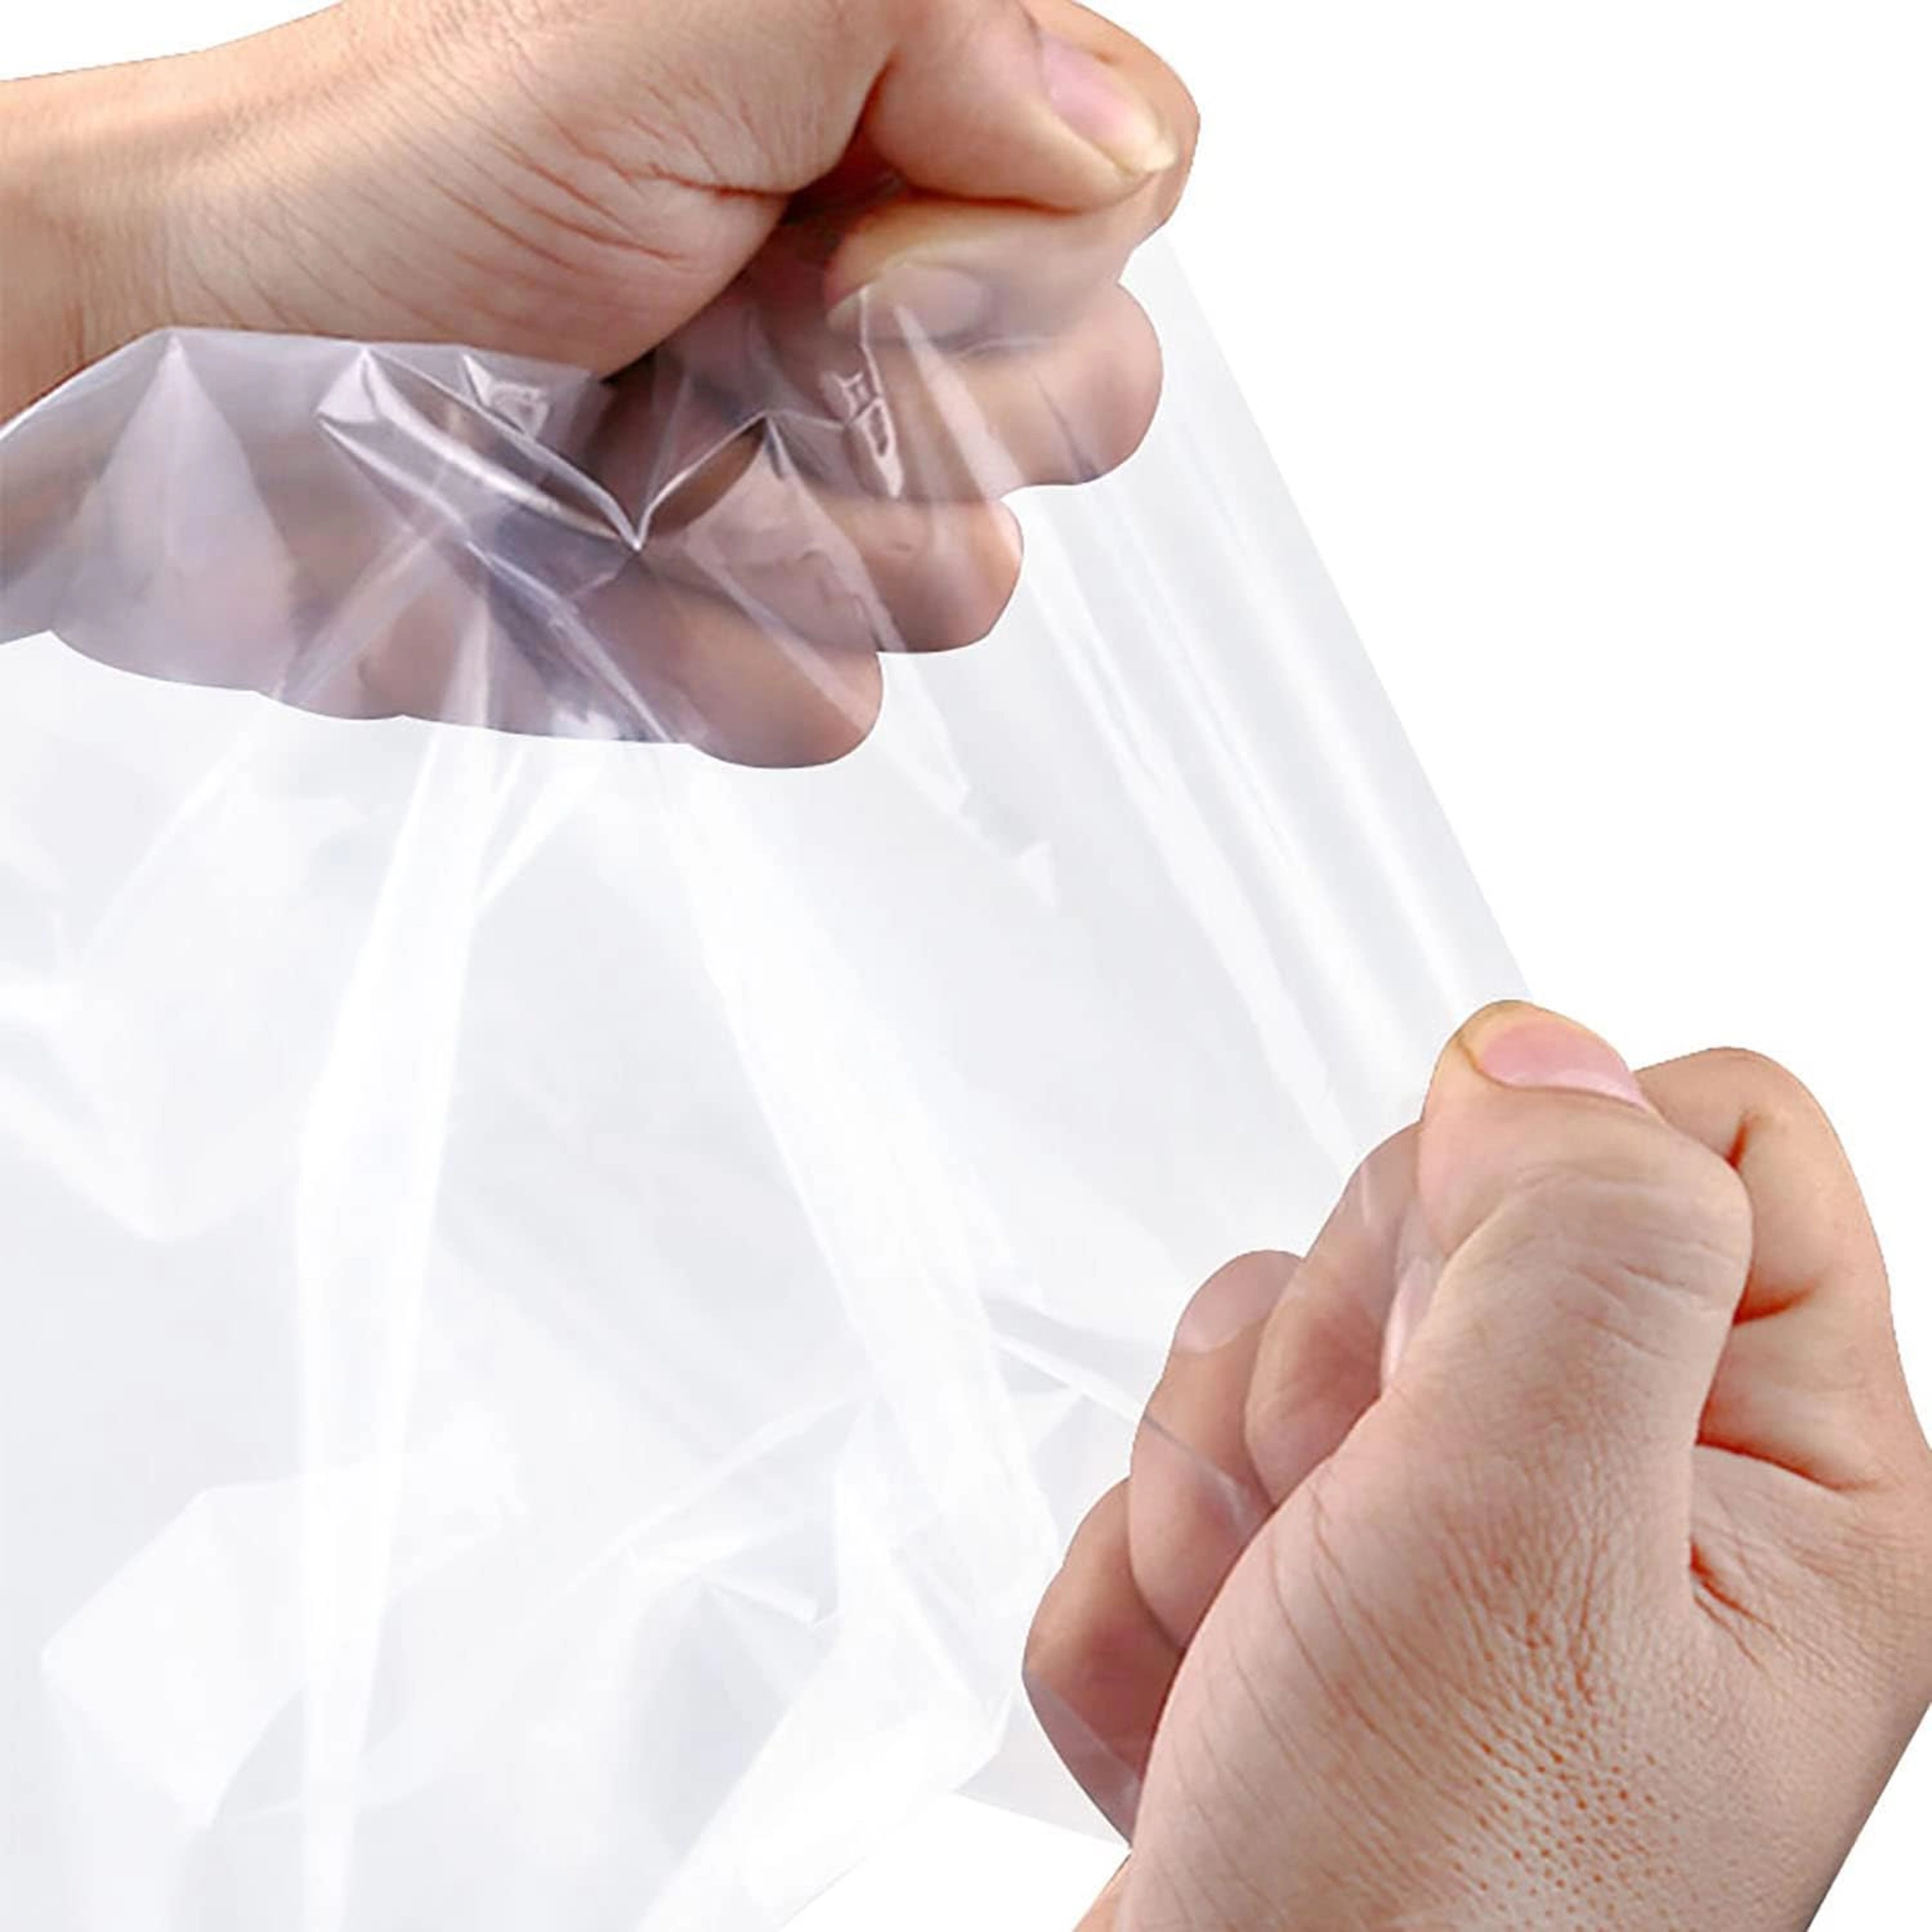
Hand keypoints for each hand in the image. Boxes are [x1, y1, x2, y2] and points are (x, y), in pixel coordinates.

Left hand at [1, 1, 1193, 760]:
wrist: (190, 383)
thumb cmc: (376, 186)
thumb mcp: (648, 30)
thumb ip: (917, 28)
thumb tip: (1112, 142)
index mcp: (902, 142)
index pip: (1125, 205)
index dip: (988, 264)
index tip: (811, 244)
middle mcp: (891, 316)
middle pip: (1087, 408)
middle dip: (879, 404)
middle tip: (695, 335)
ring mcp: (827, 493)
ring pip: (970, 583)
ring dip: (772, 532)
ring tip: (621, 448)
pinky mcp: (751, 637)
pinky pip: (840, 705)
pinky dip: (703, 655)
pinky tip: (599, 568)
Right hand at [1028, 1002, 1931, 1927]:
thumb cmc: (1426, 1910)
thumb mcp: (1532, 1535)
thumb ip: (1575, 1241)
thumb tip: (1540, 1050)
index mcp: (1783, 1468)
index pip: (1695, 1123)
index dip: (1528, 1200)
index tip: (1458, 1378)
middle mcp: (1628, 1493)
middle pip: (1446, 1209)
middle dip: (1338, 1371)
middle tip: (1357, 1547)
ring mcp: (1453, 1543)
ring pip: (1277, 1325)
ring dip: (1225, 1492)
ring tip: (1276, 1659)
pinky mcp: (1309, 1588)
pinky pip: (1174, 1461)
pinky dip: (1154, 1588)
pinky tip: (1212, 1714)